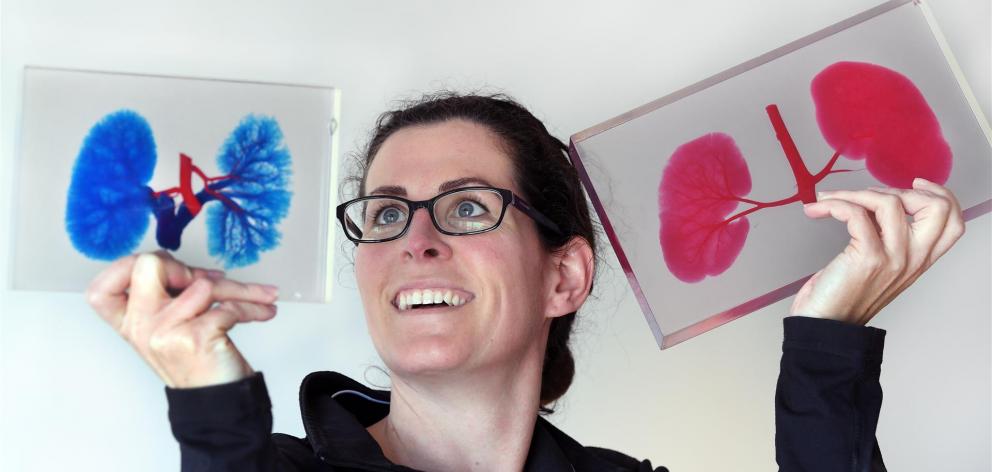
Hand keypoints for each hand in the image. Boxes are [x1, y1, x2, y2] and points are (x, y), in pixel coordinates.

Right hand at [86, 251, 278, 387]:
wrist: (217, 401)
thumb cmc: (199, 359)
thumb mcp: (169, 327)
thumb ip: (167, 296)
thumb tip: (190, 267)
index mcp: (127, 323)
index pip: (100, 288)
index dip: (129, 265)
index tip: (167, 269)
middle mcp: (138, 327)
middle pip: (148, 265)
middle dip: (186, 266)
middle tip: (212, 280)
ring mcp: (162, 333)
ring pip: (202, 284)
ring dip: (240, 289)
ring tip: (261, 297)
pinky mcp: (193, 338)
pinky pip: (228, 306)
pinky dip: (253, 306)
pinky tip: (265, 312)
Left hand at [790, 178, 964, 324]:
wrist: (824, 325)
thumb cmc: (842, 294)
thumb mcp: (877, 262)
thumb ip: (886, 234)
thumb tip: (876, 200)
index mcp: (920, 260)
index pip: (954, 222)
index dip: (941, 195)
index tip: (914, 184)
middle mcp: (913, 259)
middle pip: (937, 208)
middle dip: (900, 189)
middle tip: (864, 194)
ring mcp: (894, 259)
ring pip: (889, 203)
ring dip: (852, 193)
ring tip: (828, 200)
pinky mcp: (868, 258)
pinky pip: (856, 213)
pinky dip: (834, 204)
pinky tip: (818, 210)